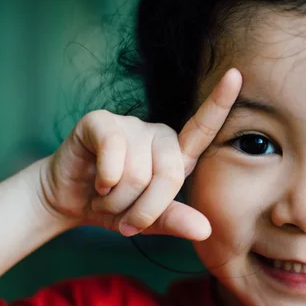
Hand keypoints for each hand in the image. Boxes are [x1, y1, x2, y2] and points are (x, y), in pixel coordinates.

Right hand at [40, 68, 242, 239]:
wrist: (69, 202)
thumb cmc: (114, 207)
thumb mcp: (148, 222)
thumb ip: (175, 221)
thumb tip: (205, 230)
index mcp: (175, 155)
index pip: (202, 128)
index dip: (219, 102)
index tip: (236, 75)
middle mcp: (158, 134)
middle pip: (170, 175)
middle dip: (146, 210)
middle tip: (127, 220)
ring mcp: (130, 124)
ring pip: (137, 174)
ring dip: (117, 201)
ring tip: (107, 197)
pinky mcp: (100, 121)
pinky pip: (113, 152)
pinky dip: (104, 180)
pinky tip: (97, 182)